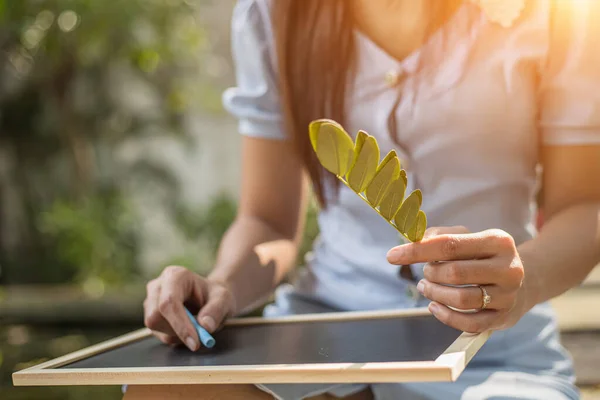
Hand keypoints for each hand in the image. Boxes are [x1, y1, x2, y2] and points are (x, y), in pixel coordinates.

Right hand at [143, 266, 235, 350]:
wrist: (209, 298)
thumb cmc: (215, 295)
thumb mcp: (224, 300)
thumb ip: (216, 311)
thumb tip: (205, 326)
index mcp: (175, 276)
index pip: (169, 302)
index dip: (180, 324)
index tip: (195, 342)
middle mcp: (158, 286)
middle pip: (155, 316)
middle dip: (177, 331)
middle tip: (199, 337)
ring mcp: (151, 300)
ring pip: (155, 327)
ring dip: (177, 334)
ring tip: (196, 326)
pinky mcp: (151, 315)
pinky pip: (158, 333)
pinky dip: (174, 336)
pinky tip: (187, 328)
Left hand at [387, 226, 525, 332]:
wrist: (522, 280)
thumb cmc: (482, 256)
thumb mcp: (467, 237)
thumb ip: (438, 235)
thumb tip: (411, 239)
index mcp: (497, 240)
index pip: (449, 245)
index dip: (416, 251)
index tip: (392, 256)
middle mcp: (508, 267)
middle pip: (454, 273)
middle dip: (430, 273)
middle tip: (424, 274)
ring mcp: (508, 295)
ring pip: (461, 299)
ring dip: (435, 294)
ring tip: (425, 287)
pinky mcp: (503, 317)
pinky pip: (469, 322)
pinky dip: (445, 316)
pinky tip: (434, 306)